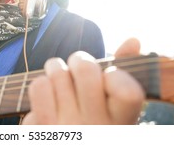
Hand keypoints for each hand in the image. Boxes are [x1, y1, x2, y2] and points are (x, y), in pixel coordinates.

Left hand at [22, 38, 144, 123]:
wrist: (71, 143)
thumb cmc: (95, 123)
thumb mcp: (115, 107)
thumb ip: (125, 74)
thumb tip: (134, 39)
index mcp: (122, 123)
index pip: (127, 92)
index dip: (116, 75)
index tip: (109, 79)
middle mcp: (97, 129)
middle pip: (85, 69)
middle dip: (79, 60)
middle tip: (77, 68)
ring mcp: (67, 130)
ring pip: (58, 71)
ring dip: (57, 69)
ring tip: (61, 80)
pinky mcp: (41, 128)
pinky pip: (39, 86)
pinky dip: (42, 85)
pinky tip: (48, 96)